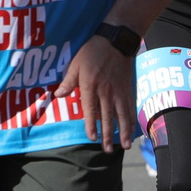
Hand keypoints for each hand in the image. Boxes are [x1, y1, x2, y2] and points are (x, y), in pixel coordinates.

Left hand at [54, 35, 134, 149]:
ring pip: (122, 115)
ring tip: (124, 146)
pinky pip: (130, 107)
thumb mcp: (75, 64)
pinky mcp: (127, 88)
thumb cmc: (93, 51)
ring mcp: (119, 91)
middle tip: (108, 150)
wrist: (116, 41)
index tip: (93, 138)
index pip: (91, 110)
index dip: (92, 125)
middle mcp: (106, 91)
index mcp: (91, 86)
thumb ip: (68, 81)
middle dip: (108, 135)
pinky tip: (132, 130)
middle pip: (108, 117)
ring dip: (123, 132)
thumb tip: (57, 95)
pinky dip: (131, 120)